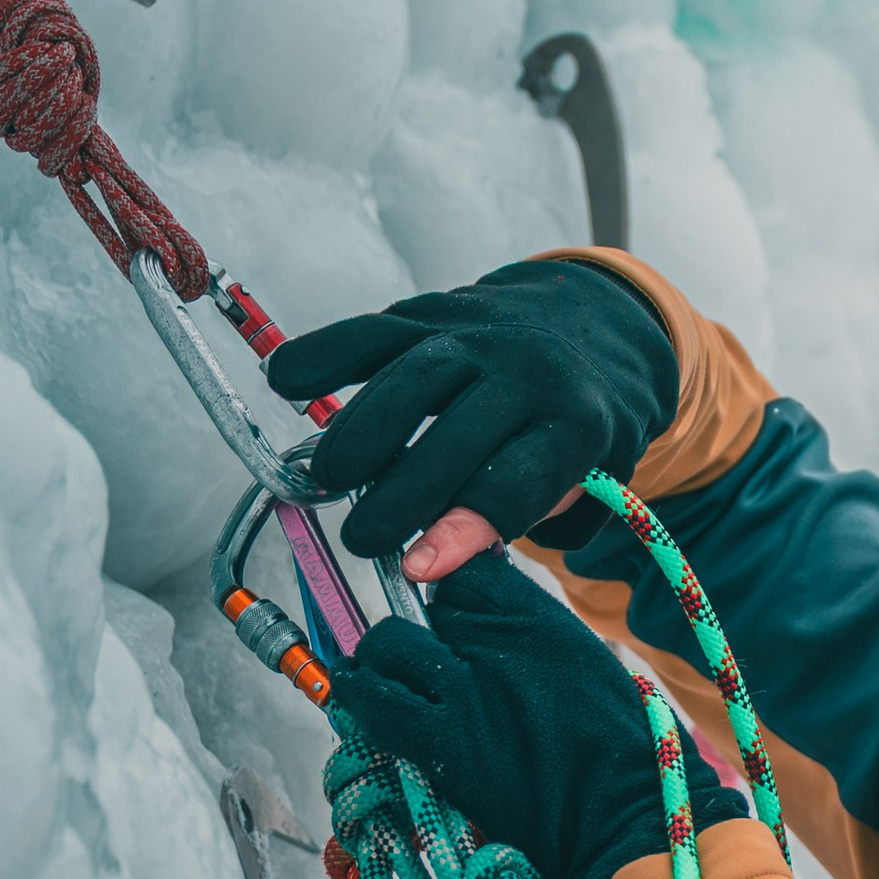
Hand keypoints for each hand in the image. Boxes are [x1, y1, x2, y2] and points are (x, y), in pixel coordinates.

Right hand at [266, 258, 678, 563]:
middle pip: (453, 438)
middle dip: (400, 497)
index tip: (417, 567)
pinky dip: (324, 353)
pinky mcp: (432, 311)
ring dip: (358, 434)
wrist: (591, 322)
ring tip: (326, 480)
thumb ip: (531, 519)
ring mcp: (476, 336)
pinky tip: (285, 383)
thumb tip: (449, 563)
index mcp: (574, 424)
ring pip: (409, 381)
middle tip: (362, 540)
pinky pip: (372, 331)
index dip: (462, 530)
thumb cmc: (578, 422)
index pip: (513, 483)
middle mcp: (526, 373)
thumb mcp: (592, 477)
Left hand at [324, 552, 745, 878]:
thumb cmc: (617, 751)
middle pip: (427, 608)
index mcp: (537, 619)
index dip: (458, 600)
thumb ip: (531, 636)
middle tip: (426, 661)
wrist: (620, 817)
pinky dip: (360, 692)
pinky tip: (359, 693)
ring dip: (383, 659)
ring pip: (390, 645)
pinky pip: (374, 698)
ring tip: (381, 675)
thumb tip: (480, 627)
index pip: (466, 575)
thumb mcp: (585, 664)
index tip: (460, 624)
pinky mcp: (439, 741)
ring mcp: (463, 692)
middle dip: (425, 631)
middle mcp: (495, 644)